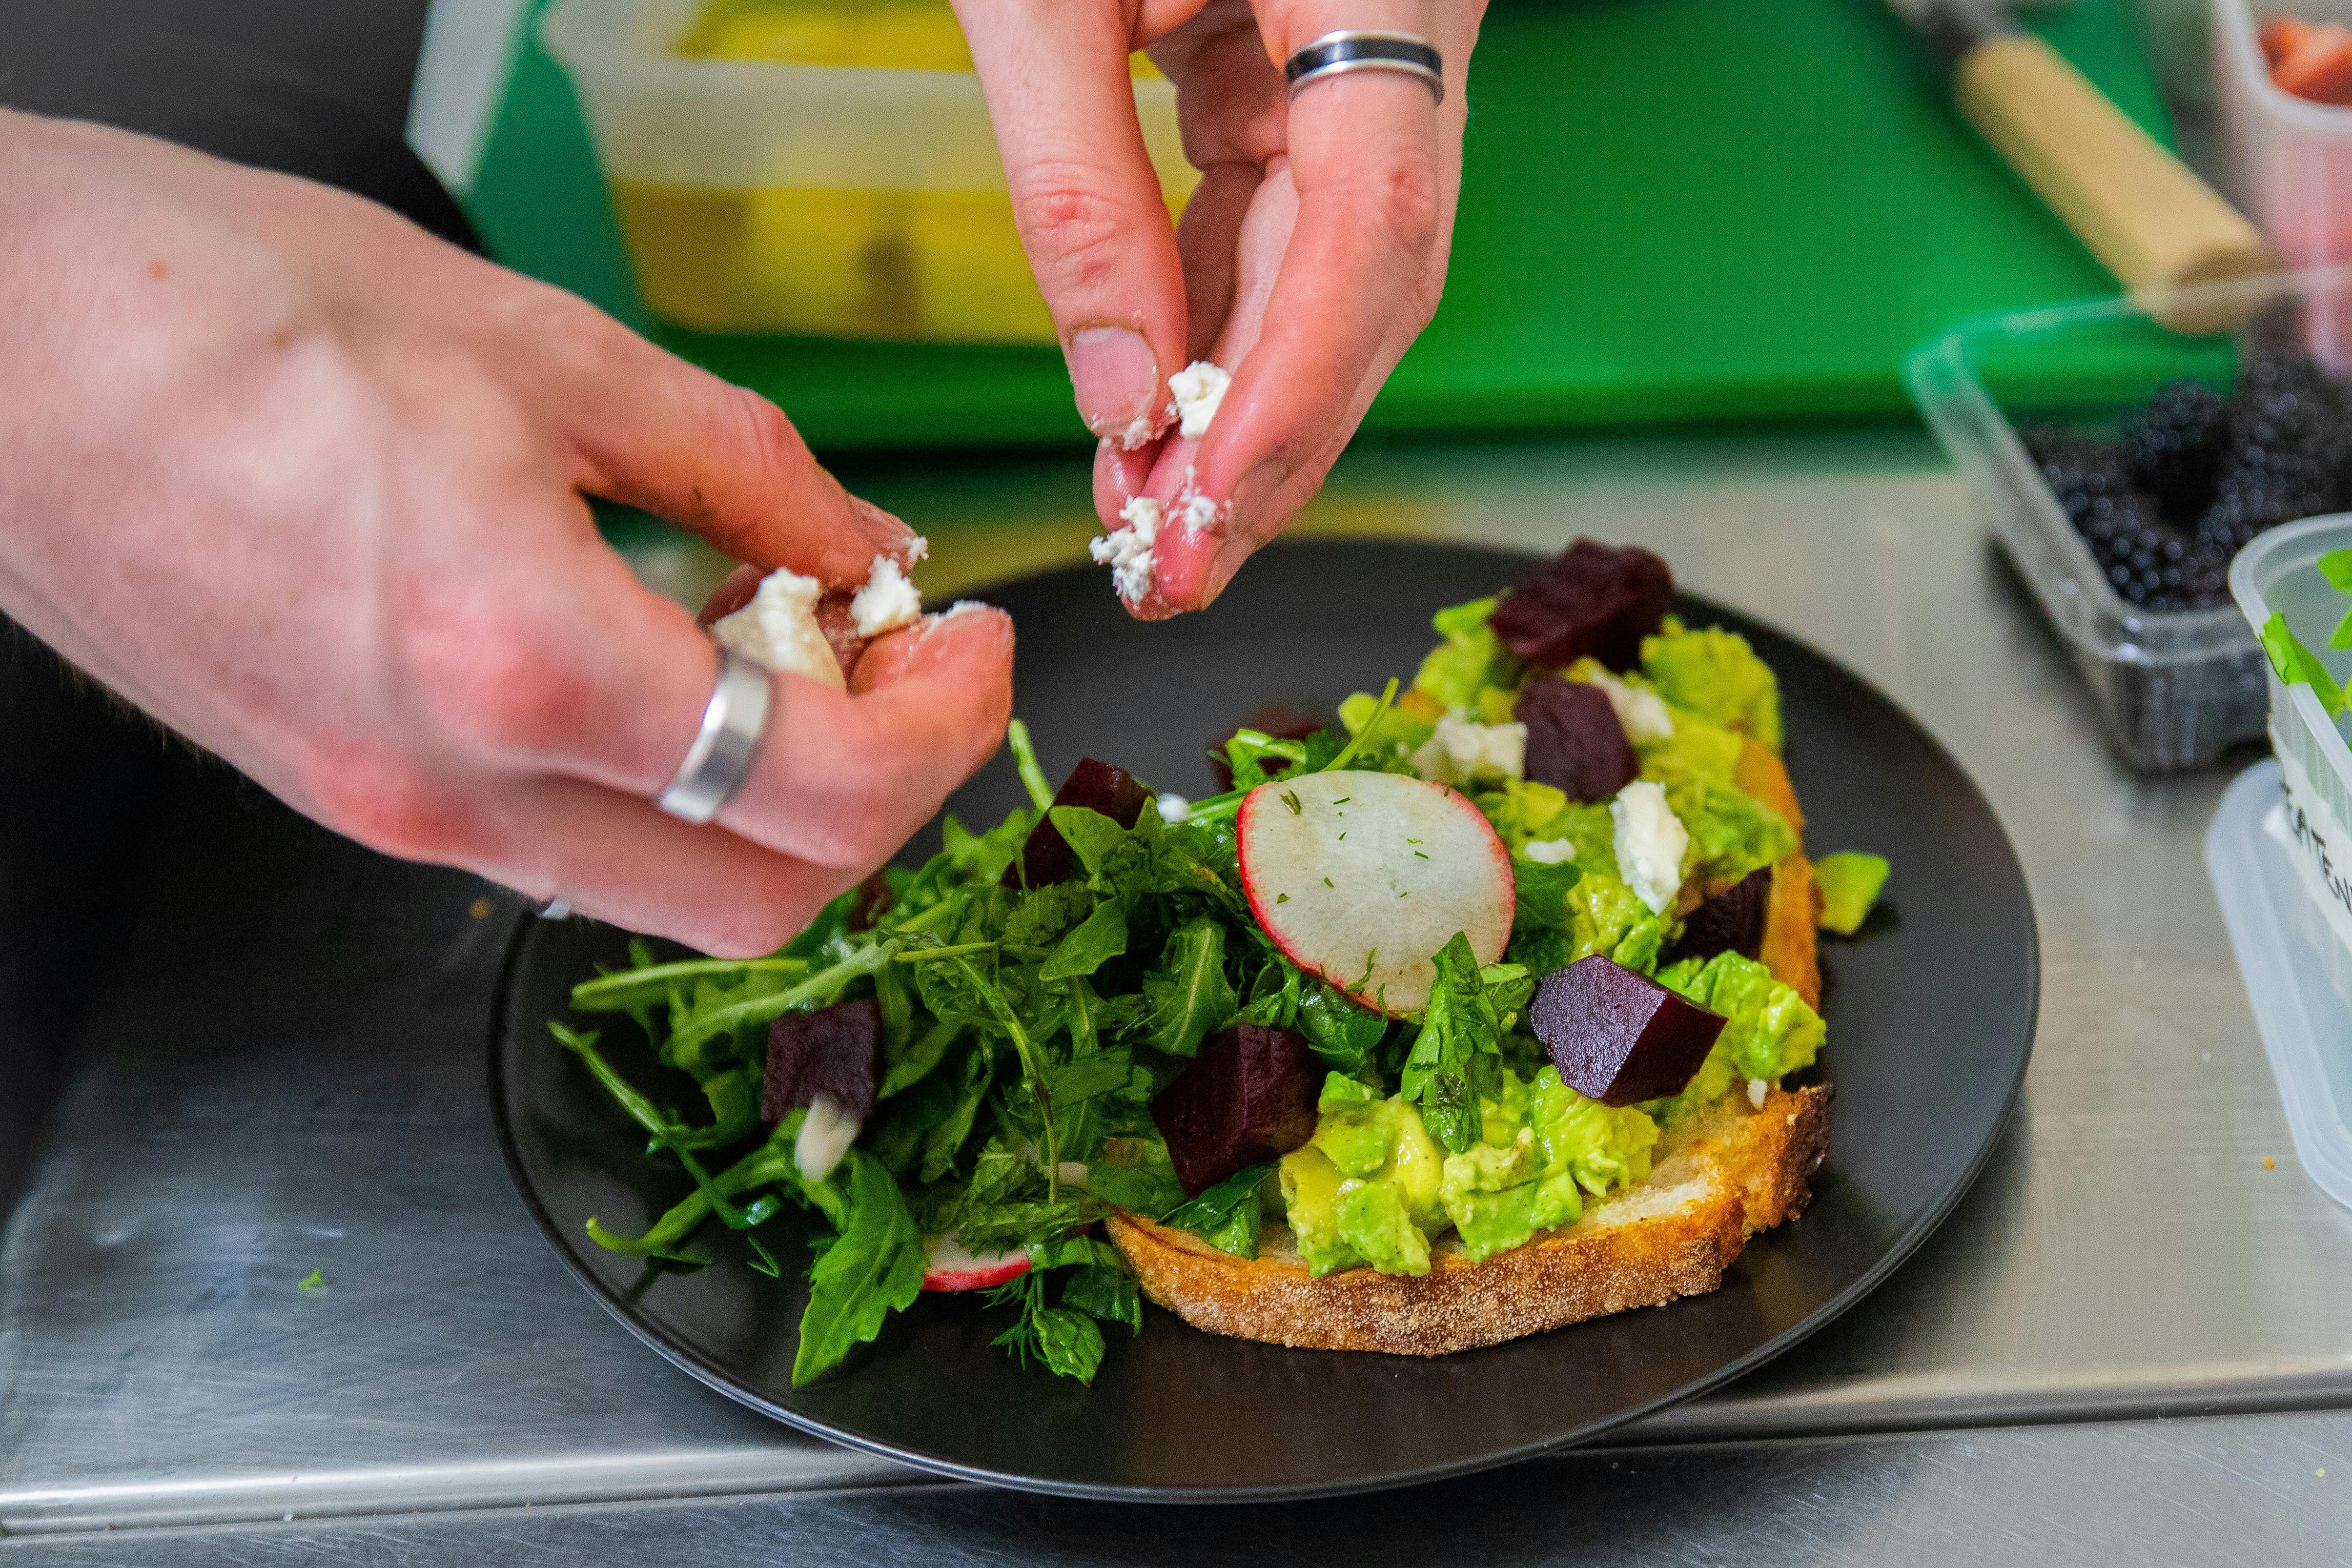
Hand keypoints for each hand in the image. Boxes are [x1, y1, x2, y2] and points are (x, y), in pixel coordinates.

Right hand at [0, 111, 1013, 955]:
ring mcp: (396, 818)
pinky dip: (668, 785)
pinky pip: (568, 847)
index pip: (823, 794)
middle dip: (882, 797)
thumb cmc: (212, 305)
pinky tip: (672, 657)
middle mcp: (457, 788)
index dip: (946, 729)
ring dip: (776, 798)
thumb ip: (743, 467)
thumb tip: (865, 543)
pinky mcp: (356, 802)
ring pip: (668, 894)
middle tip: (909, 661)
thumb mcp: (540, 348)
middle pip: (766, 902)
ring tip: (790, 638)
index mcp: (519, 659)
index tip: (973, 643)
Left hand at [954, 0, 1480, 615]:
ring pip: (1340, 276)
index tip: (1209, 500)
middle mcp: (1411, 25)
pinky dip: (1219, 336)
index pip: (1377, 212)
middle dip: (1275, 440)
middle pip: (1378, 276)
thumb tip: (1117, 394)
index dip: (1300, 378)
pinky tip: (1153, 433)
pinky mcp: (1316, 81)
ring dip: (1247, 411)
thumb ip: (1075, 186)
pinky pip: (1287, 231)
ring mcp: (1376, 60)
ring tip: (1152, 534)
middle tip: (1174, 574)